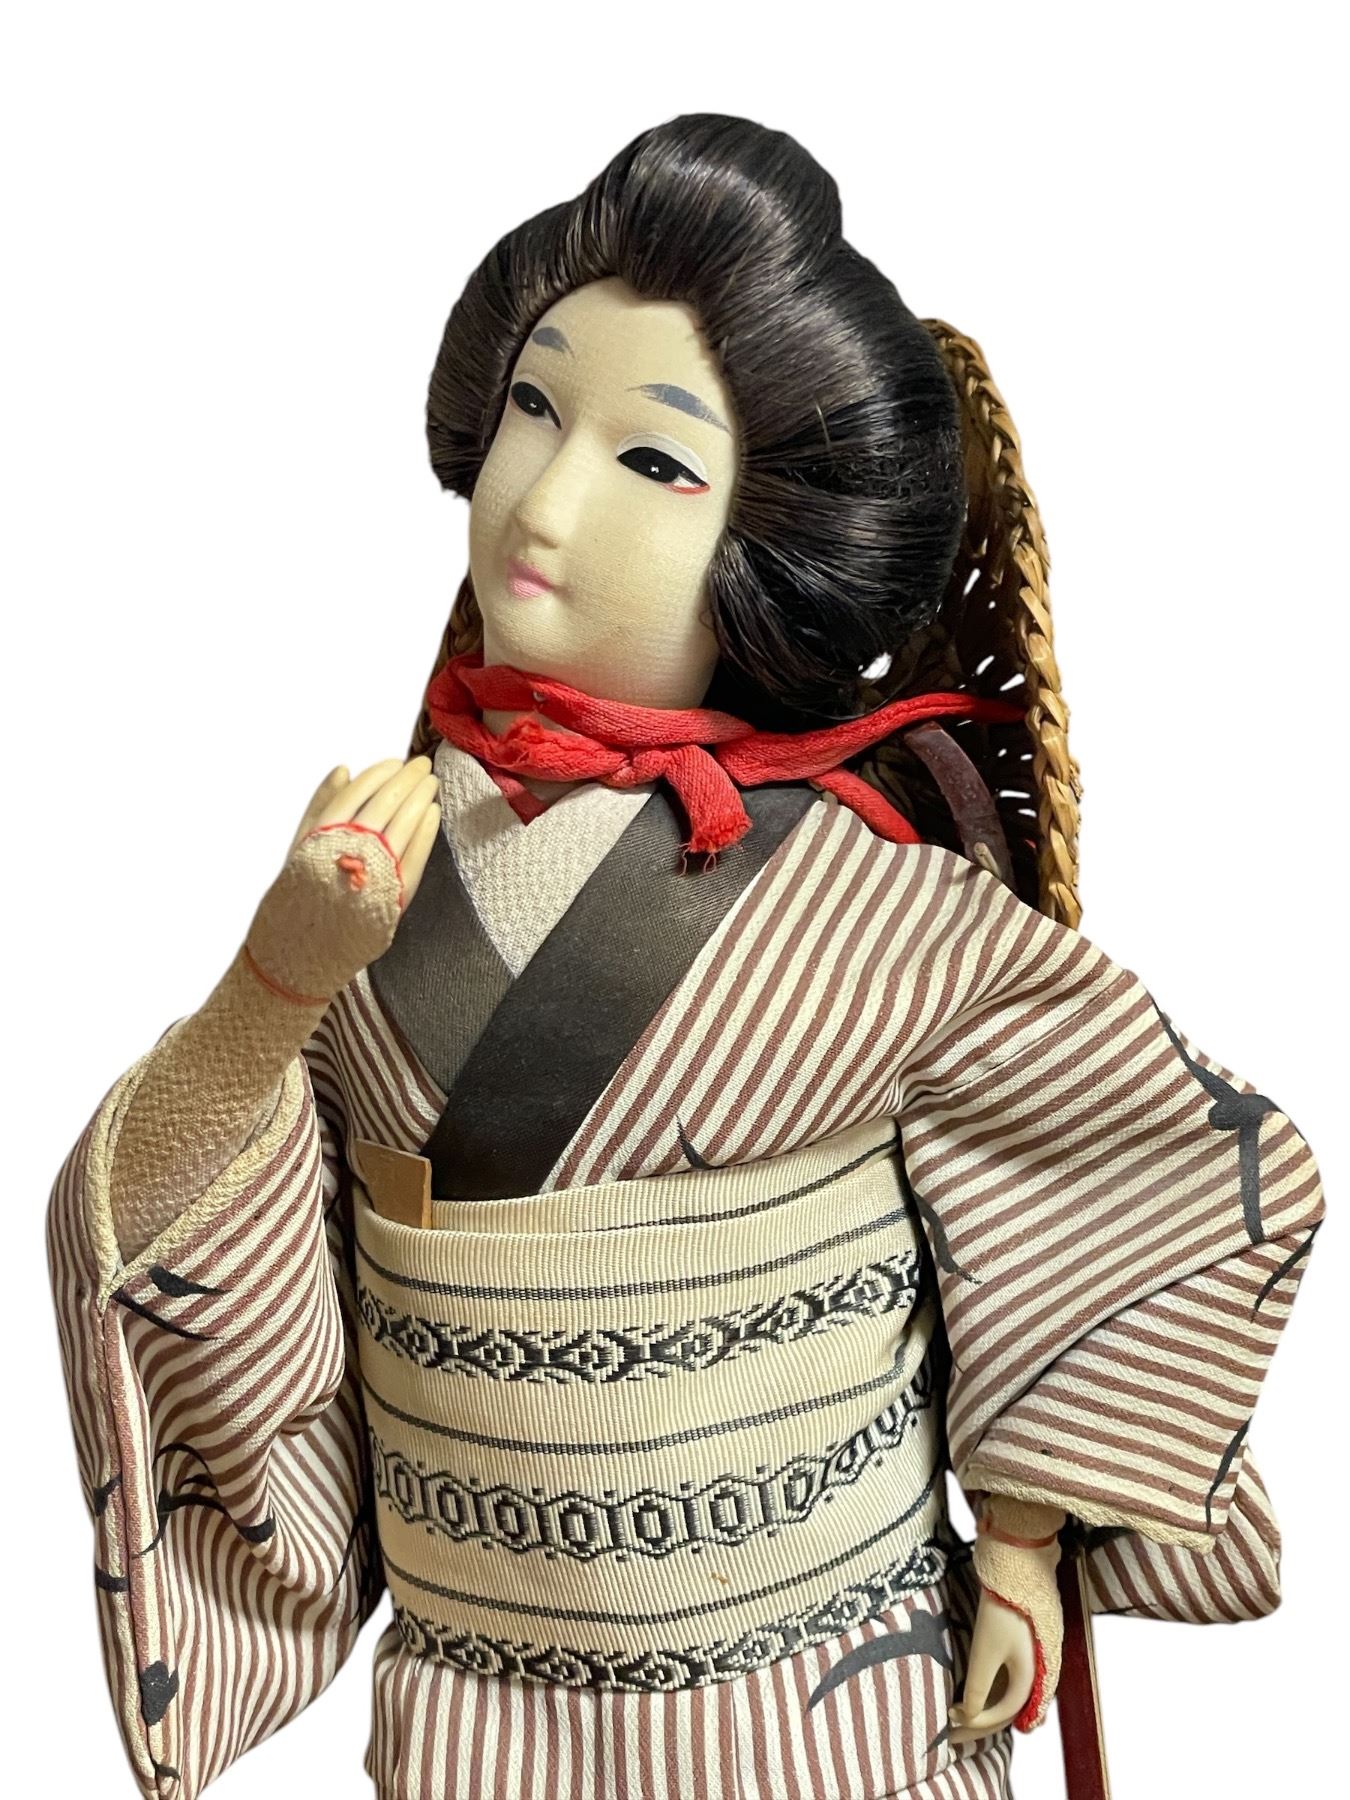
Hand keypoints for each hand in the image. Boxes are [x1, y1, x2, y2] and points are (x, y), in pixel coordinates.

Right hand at [245, 757, 439, 1004]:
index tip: (395, 762)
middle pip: (384, 807)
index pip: (356, 795)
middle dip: (407, 781)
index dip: (378, 775)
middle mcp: (346, 855)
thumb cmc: (296, 898)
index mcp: (319, 840)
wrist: (297, 955)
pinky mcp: (392, 900)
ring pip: (403, 828)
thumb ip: (320, 806)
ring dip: (420, 801)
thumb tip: (344, 770)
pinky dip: (426, 834)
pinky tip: (433, 814)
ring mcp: (372, 878)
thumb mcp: (300, 847)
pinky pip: (415, 859)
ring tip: (431, 785)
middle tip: (422, 765)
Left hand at [948, 1587, 1038, 1742]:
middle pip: (1006, 1711)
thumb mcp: (985, 1651)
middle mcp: (1036, 1676)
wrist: (1017, 1570)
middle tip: (951, 1734)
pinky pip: (1008, 1682)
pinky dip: (990, 1693)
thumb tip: (966, 1715)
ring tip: (959, 1716)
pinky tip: (974, 1695)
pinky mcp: (1024, 1650)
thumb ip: (977, 1687)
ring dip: (984, 1710)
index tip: (949, 1722)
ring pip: (1007, 1697)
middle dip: (978, 1724)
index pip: (1002, 1715)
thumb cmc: (1002, 1611)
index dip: (974, 1724)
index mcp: (1031, 1680)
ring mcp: (1031, 1663)